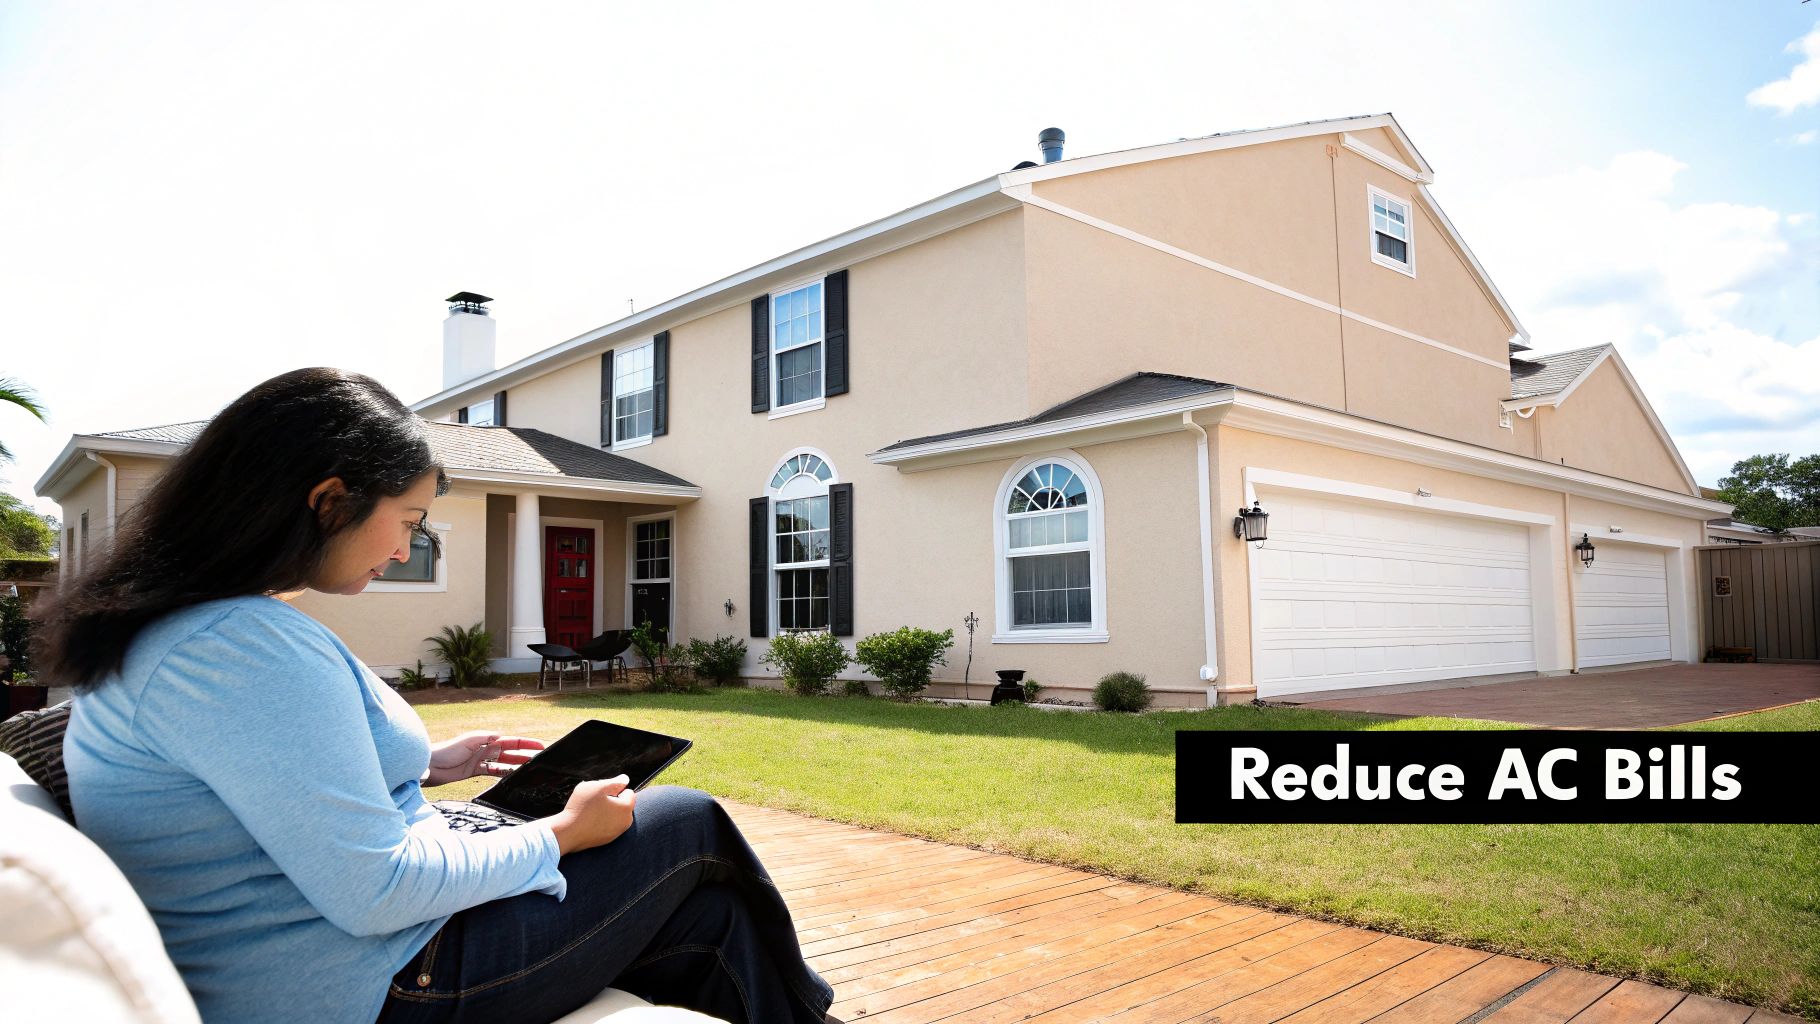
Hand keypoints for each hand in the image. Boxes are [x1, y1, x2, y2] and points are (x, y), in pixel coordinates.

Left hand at [425, 731, 543, 787]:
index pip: (511, 741)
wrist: (430, 765)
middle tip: (540, 759)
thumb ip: (485, 738)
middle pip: (510, 752)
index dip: (526, 743)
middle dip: (525, 755)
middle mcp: (486, 749)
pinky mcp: (474, 772)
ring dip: (516, 766)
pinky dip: (502, 775)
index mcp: (486, 740)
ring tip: (529, 770)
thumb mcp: (468, 741)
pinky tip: (511, 778)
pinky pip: (493, 773)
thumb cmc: (446, 750)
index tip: (540, 746)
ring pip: (503, 764)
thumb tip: (501, 735)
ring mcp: (480, 761)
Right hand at [545, 775, 635, 854]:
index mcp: (626, 808)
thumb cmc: (581, 808)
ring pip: (615, 815)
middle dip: (613, 801)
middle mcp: (626, 822)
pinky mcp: (608, 840)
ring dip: (607, 811)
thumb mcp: (597, 787)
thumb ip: (614, 782)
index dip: (614, 790)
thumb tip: (625, 779)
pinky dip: (602, 822)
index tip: (601, 795)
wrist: (567, 833)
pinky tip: (589, 822)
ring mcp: (617, 833)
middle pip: (623, 804)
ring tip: (591, 812)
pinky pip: (608, 825)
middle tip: (595, 803)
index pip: (628, 792)